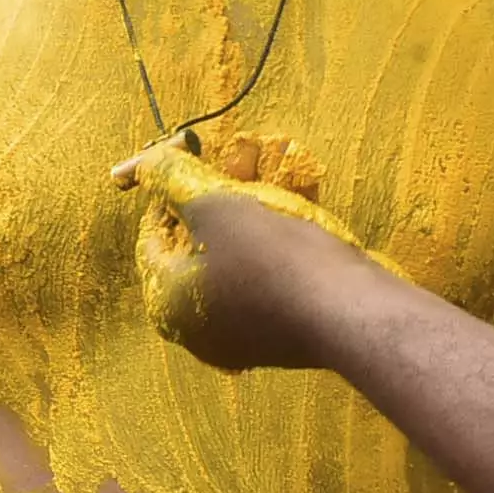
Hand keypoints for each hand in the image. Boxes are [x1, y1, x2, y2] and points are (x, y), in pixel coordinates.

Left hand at [115, 135, 379, 371]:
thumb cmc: (270, 258)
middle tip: (241, 160)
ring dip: (255, 209)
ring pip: (238, 256)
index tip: (194, 159)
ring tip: (277, 168)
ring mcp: (242, 334)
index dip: (170, 191)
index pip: (152, 237)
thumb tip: (145, 163)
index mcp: (167, 303)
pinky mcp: (282, 331)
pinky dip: (278, 239)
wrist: (348, 311)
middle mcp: (197, 328)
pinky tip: (301, 202)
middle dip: (222, 195)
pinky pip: (268, 276)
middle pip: (198, 246)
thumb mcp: (214, 204)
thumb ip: (173, 179)